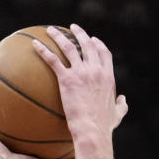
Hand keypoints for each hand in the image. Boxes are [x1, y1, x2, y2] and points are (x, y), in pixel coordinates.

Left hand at [31, 23, 127, 158]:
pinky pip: (53, 60)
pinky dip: (43, 50)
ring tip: (51, 30)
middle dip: (80, 33)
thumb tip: (123, 100)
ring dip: (59, 36)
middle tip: (72, 27)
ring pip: (69, 47)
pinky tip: (34, 44)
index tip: (93, 40)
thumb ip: (121, 105)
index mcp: (108, 76)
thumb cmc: (104, 126)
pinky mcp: (67, 80)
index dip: (98, 44)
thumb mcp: (117, 114)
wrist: (93, 130)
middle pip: (87, 45)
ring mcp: (81, 73)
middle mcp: (95, 70)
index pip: (104, 54)